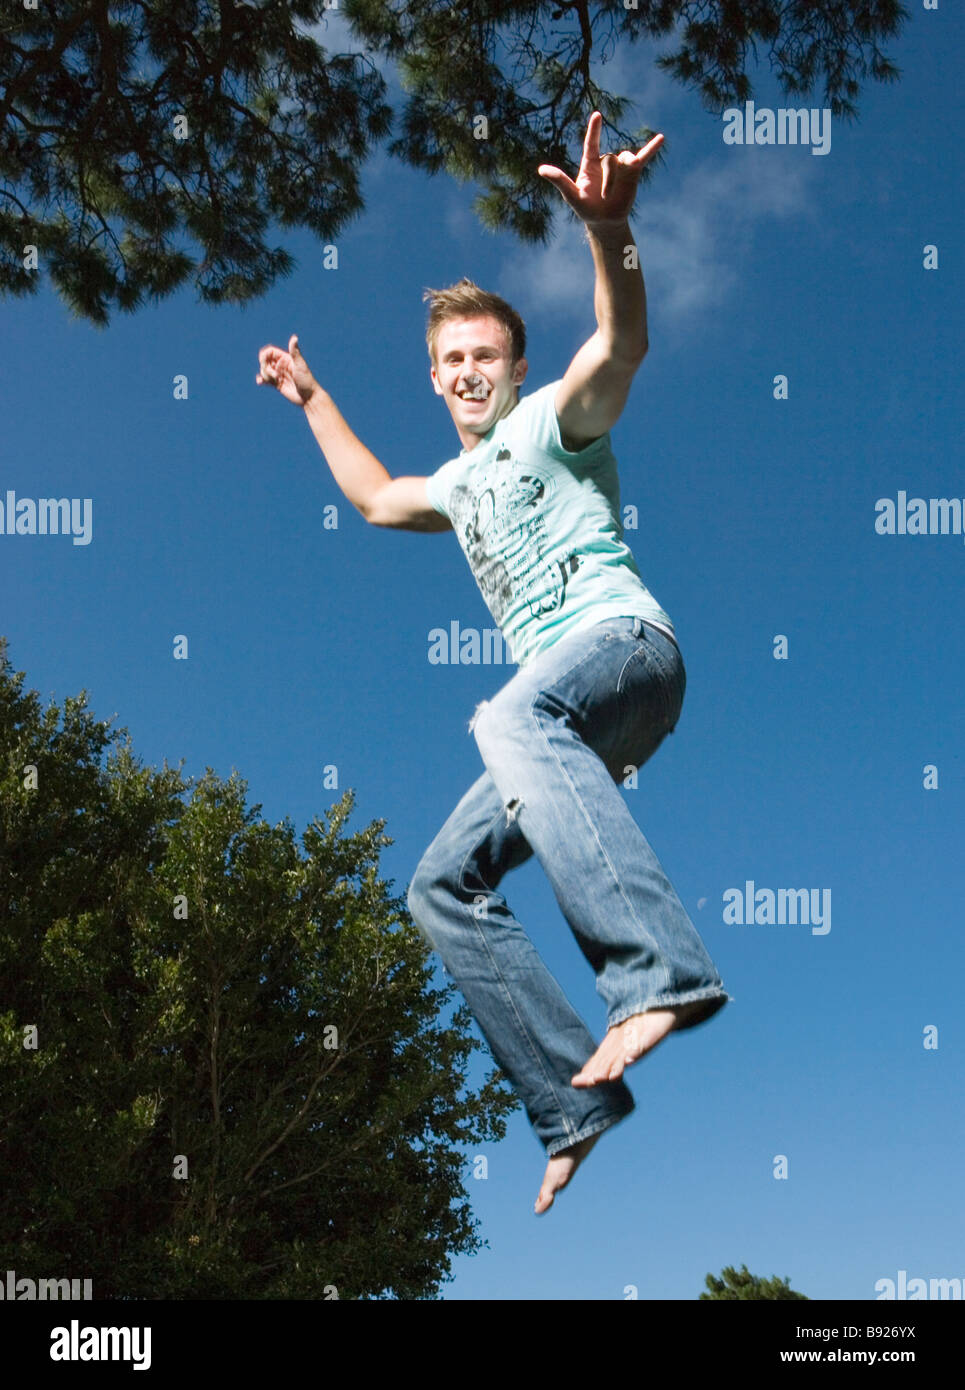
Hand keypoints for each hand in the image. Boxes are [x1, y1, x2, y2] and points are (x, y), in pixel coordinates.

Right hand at [256, 334, 317, 405]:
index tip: (265, 362)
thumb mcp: (300, 365)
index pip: (269, 352)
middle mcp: (281, 365)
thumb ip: (295, 352)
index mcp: (285, 358)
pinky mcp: (277, 384)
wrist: (309, 397)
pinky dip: (261, 380)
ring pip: (264, 371)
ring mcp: (278, 375)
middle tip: (275, 375)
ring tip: (277, 381)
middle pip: (265, 361)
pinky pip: (265, 380)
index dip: (264, 355)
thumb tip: (294, 337)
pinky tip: (260, 382)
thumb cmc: (306, 380)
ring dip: (265, 375)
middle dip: (265, 367)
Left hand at [538, 111, 662, 227]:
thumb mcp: (572, 196)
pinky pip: (644, 157)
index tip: (597, 116)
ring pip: (624, 161)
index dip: (594, 130)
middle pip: (611, 159)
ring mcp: (620, 165)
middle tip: (605, 198)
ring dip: (620, 179)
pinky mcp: (633, 172)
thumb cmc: (586, 209)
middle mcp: (605, 161)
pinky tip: (661, 138)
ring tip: (614, 196)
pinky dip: (652, 148)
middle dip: (609, 180)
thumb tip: (541, 170)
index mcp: (589, 164)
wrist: (605, 221)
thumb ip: (559, 181)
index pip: (591, 143)